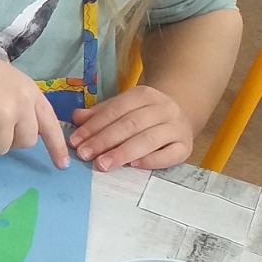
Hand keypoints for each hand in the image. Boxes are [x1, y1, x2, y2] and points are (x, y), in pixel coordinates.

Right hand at [0, 48, 68, 167]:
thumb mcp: (4, 81)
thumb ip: (17, 102)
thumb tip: (17, 130)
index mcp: (29, 91)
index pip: (49, 123)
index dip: (56, 146)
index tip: (62, 165)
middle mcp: (21, 104)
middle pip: (26, 142)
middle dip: (9, 141)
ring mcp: (3, 116)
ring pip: (1, 148)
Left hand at [69, 86, 193, 169]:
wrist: (182, 115)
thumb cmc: (144, 115)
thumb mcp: (122, 108)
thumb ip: (100, 114)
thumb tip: (76, 117)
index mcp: (145, 95)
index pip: (116, 109)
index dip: (94, 125)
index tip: (75, 141)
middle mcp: (164, 108)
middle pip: (131, 124)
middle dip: (104, 140)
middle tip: (84, 154)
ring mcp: (177, 127)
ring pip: (149, 139)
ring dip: (122, 152)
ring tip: (102, 164)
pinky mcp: (186, 147)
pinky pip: (170, 155)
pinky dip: (151, 160)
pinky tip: (133, 166)